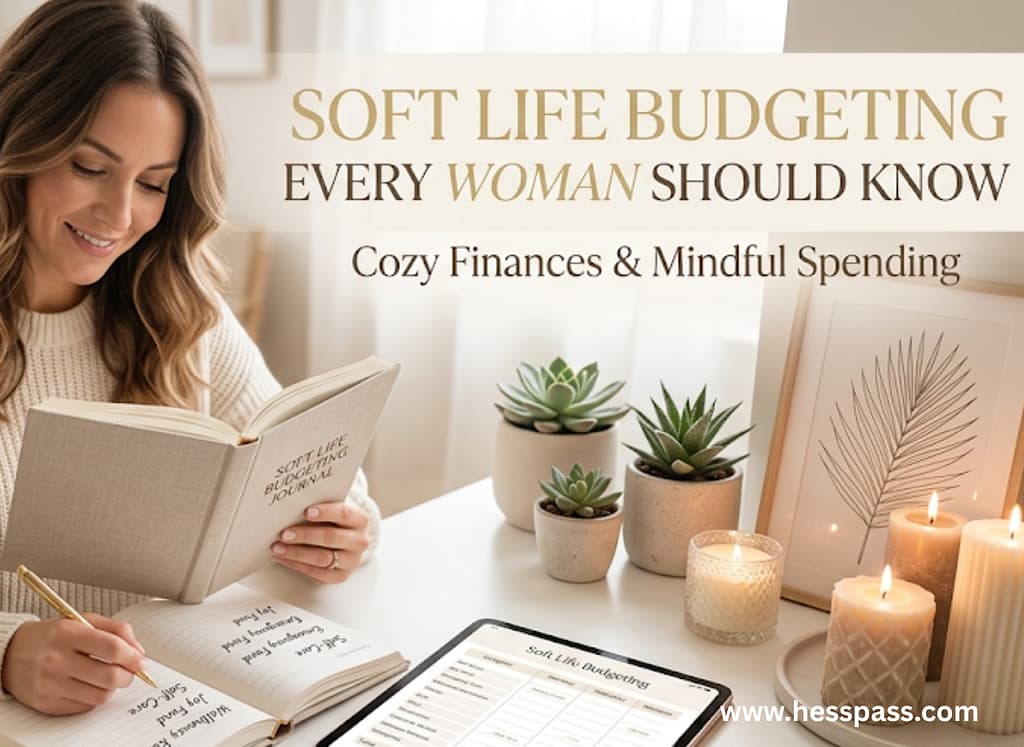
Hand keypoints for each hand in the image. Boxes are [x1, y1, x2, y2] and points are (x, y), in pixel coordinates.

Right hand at [1, 614, 144, 714]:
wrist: (9, 655)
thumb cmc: (53, 636)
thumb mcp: (82, 620)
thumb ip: (115, 630)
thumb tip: (138, 652)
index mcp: (68, 633)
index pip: (112, 648)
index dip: (133, 656)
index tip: (141, 660)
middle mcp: (57, 660)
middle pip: (109, 676)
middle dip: (128, 675)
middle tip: (129, 672)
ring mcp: (50, 684)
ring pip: (100, 695)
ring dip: (113, 688)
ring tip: (109, 677)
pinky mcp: (47, 703)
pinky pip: (85, 706)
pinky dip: (95, 697)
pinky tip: (90, 685)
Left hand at [272, 501, 369, 583]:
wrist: (347, 542)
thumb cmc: (335, 522)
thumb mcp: (333, 511)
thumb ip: (319, 510)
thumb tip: (291, 510)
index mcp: (360, 520)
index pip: (344, 514)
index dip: (325, 512)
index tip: (306, 511)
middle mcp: (359, 541)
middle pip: (331, 537)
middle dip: (305, 535)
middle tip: (284, 534)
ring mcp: (351, 561)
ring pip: (322, 558)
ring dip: (297, 553)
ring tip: (278, 547)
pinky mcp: (341, 576)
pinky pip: (317, 573)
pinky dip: (297, 565)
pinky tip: (283, 558)